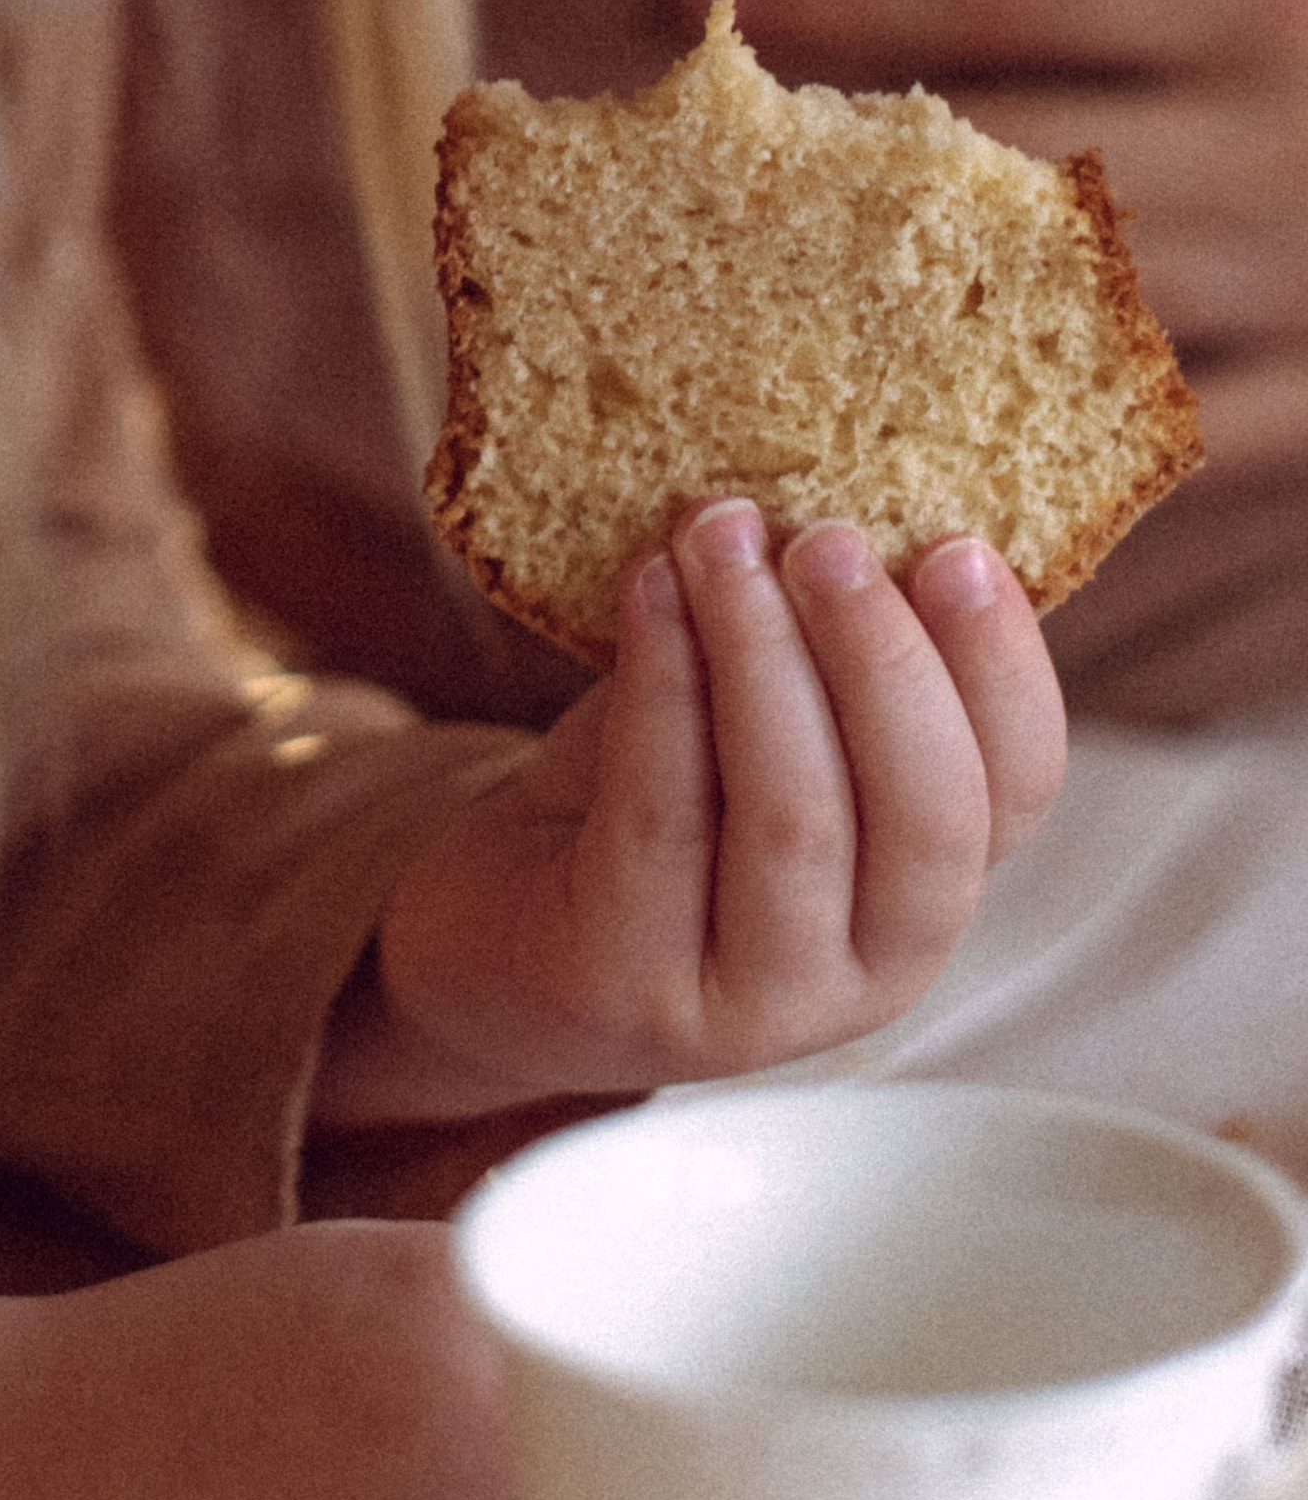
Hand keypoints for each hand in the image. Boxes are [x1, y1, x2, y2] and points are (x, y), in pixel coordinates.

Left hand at [329, 502, 1063, 1118]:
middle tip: (828, 535)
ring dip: (761, 653)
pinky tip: (646, 588)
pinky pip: (663, 817)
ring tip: (718, 531)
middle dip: (883, 657)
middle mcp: (869, 972)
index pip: (1020, 787)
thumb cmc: (638, 805)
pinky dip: (661, 686)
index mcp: (928, 889)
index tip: (963, 544)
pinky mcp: (630, 991)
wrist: (477, 934)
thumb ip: (818, 653)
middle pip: (928, 814)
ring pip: (796, 818)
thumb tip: (857, 491)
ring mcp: (754, 1008)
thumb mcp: (746, 726)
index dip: (1004, 667)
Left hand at [703, 0, 1307, 473]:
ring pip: (1041, 315)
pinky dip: (1033, 456)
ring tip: (700, 318)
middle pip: (975, 159)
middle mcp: (1255, 149)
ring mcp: (1294, 286)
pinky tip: (894, 468)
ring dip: (871, 319)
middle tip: (632, 174)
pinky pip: (1161, 443)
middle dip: (796, 168)